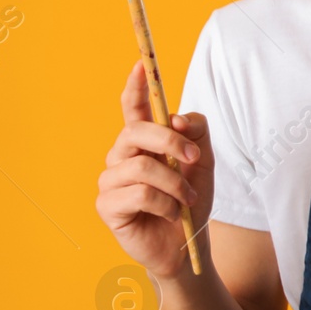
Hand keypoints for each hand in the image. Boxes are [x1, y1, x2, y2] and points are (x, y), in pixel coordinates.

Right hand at [95, 61, 214, 280]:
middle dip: (170, 142)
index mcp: (143, 143)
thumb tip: (178, 119)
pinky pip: (140, 194)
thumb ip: (196, 133)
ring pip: (142, 166)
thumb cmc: (190, 202)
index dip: (136, 86)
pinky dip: (166, 205)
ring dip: (175, 184)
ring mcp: (110, 180)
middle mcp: (121, 156)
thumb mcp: (203, 162)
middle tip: (193, 159)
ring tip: (186, 200)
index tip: (141, 64)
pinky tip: (170, 215)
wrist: (187, 245)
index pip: (134, 108)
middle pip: (137, 131)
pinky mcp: (107, 205)